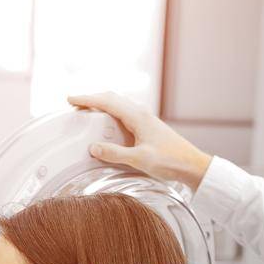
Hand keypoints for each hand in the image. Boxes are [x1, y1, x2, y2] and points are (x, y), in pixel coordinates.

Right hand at [68, 91, 213, 190]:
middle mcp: (141, 113)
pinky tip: (108, 123)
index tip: (71, 99)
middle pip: (112, 98)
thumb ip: (115, 153)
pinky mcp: (148, 127)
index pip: (107, 102)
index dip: (87, 99)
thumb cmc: (170, 161)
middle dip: (92, 98)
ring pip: (119, 105)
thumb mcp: (139, 159)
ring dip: (102, 104)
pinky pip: (125, 113)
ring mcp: (145, 119)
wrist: (193, 165)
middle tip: (75, 103)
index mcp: (138, 117)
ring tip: (87, 111)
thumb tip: (92, 147)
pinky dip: (111, 113)